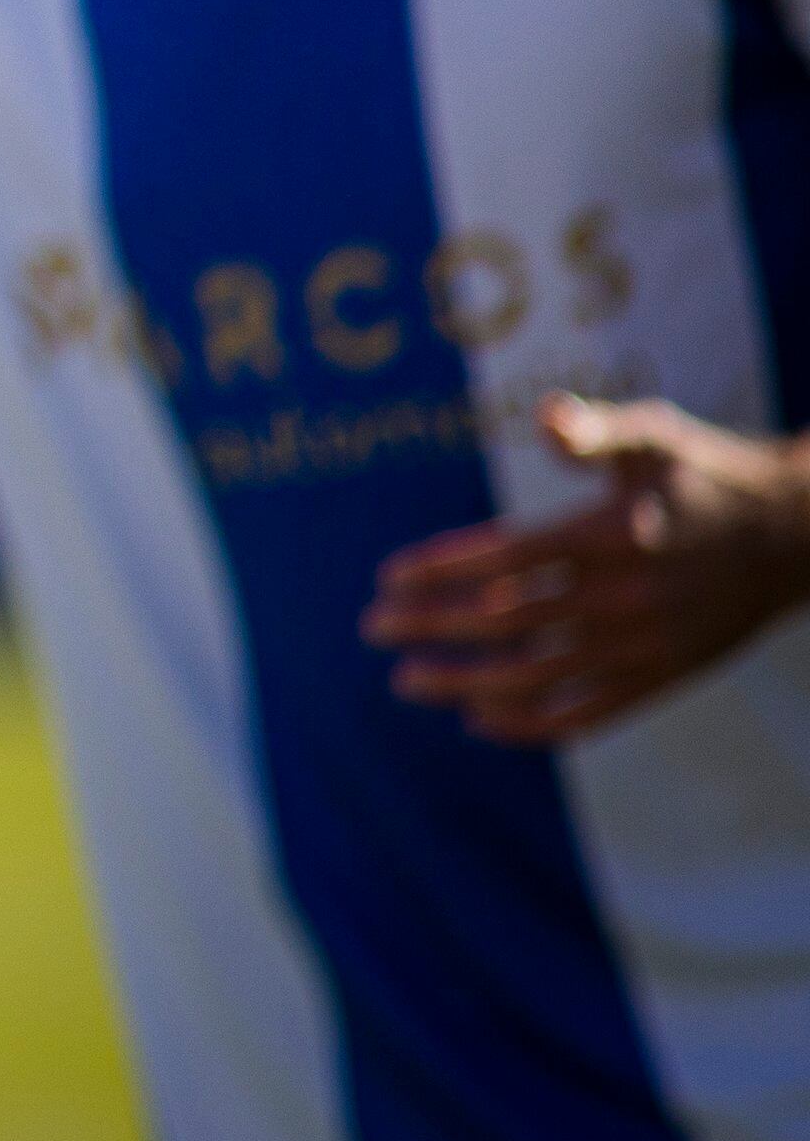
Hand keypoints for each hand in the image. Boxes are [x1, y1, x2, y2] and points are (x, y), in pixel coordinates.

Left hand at [363, 395, 809, 744]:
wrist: (800, 536)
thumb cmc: (710, 474)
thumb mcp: (657, 438)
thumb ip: (595, 433)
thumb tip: (546, 415)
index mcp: (613, 535)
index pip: (508, 558)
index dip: (442, 569)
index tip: (388, 577)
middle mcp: (625, 596)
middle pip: (508, 620)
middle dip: (432, 625)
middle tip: (374, 627)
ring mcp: (645, 644)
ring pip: (539, 677)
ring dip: (464, 683)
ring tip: (406, 679)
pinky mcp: (665, 678)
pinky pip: (588, 714)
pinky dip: (530, 724)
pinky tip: (478, 719)